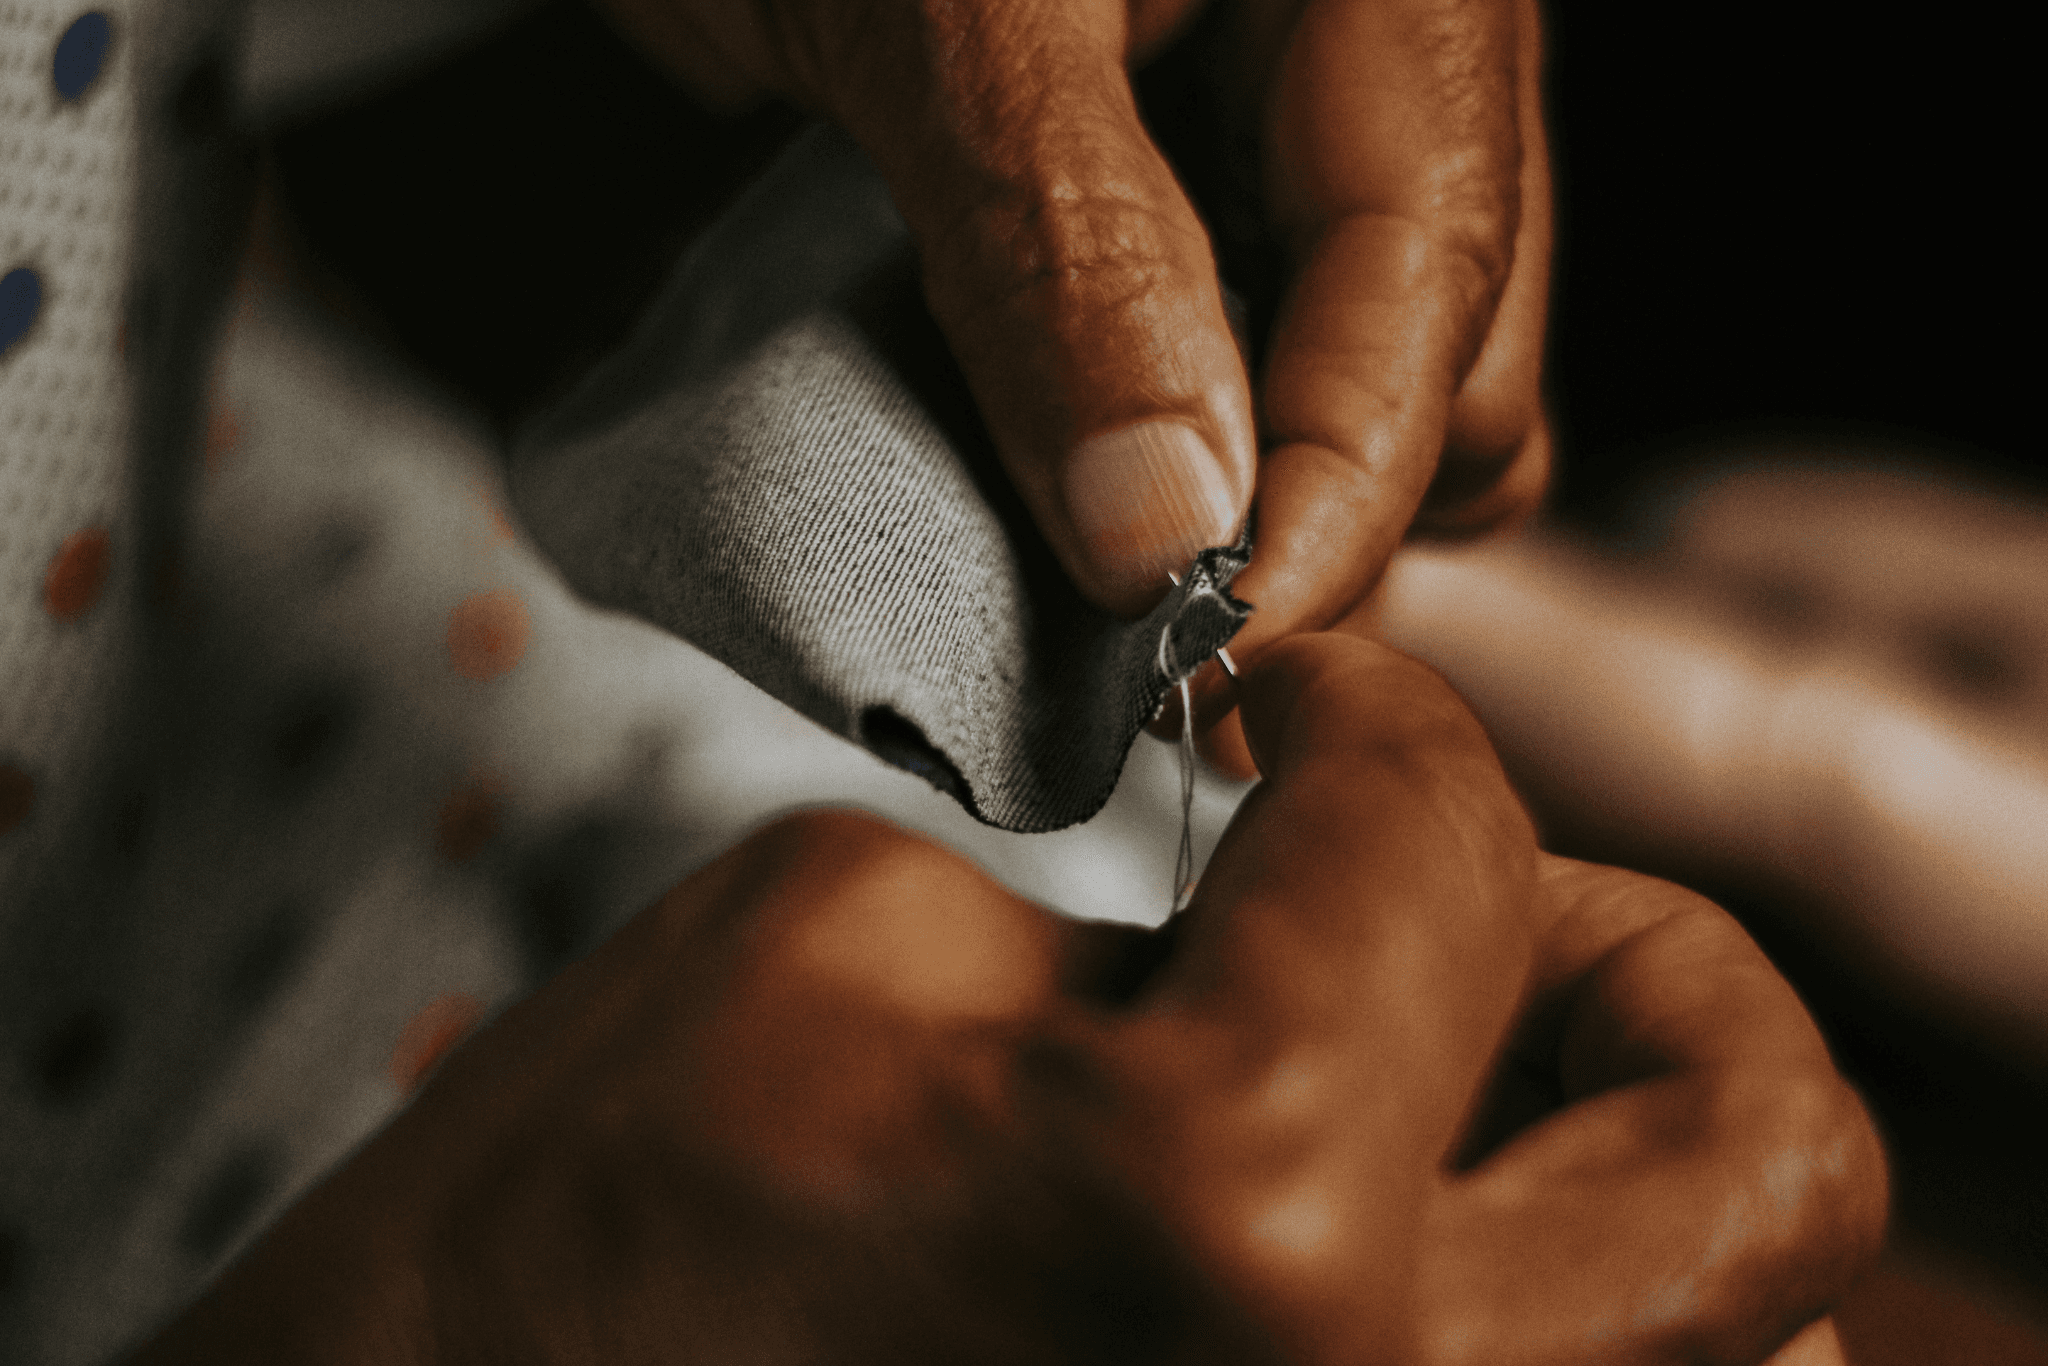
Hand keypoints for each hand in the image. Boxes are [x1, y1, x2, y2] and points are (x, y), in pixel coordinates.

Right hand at [129, 637, 1879, 1363]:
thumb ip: (1135, 912)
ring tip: (1436, 1083)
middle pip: (1765, 1154)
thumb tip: (1277, 912)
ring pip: (1748, 1348)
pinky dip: (1550, 1319)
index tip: (1295, 718)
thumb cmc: (550, 1262)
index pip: (1442, 836)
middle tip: (1465, 903)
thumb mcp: (831, 945)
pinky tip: (1379, 1238)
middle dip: (1637, 961)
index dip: (1369, 716)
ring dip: (1624, 1165)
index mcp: (1228, 1195)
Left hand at [590, 0, 1550, 765]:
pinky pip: (1252, 331)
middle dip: (1316, 506)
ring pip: (1364, 364)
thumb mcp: (940, 12)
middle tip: (1154, 634)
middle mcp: (1375, 38)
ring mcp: (1290, 101)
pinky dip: (1185, 433)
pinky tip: (1096, 470)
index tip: (1221, 657)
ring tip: (1122, 565)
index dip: (1341, 489)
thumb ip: (1072, 257)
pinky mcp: (1187, 156)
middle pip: (1441, 345)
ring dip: (1258, 491)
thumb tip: (1169, 528)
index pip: (1431, 275)